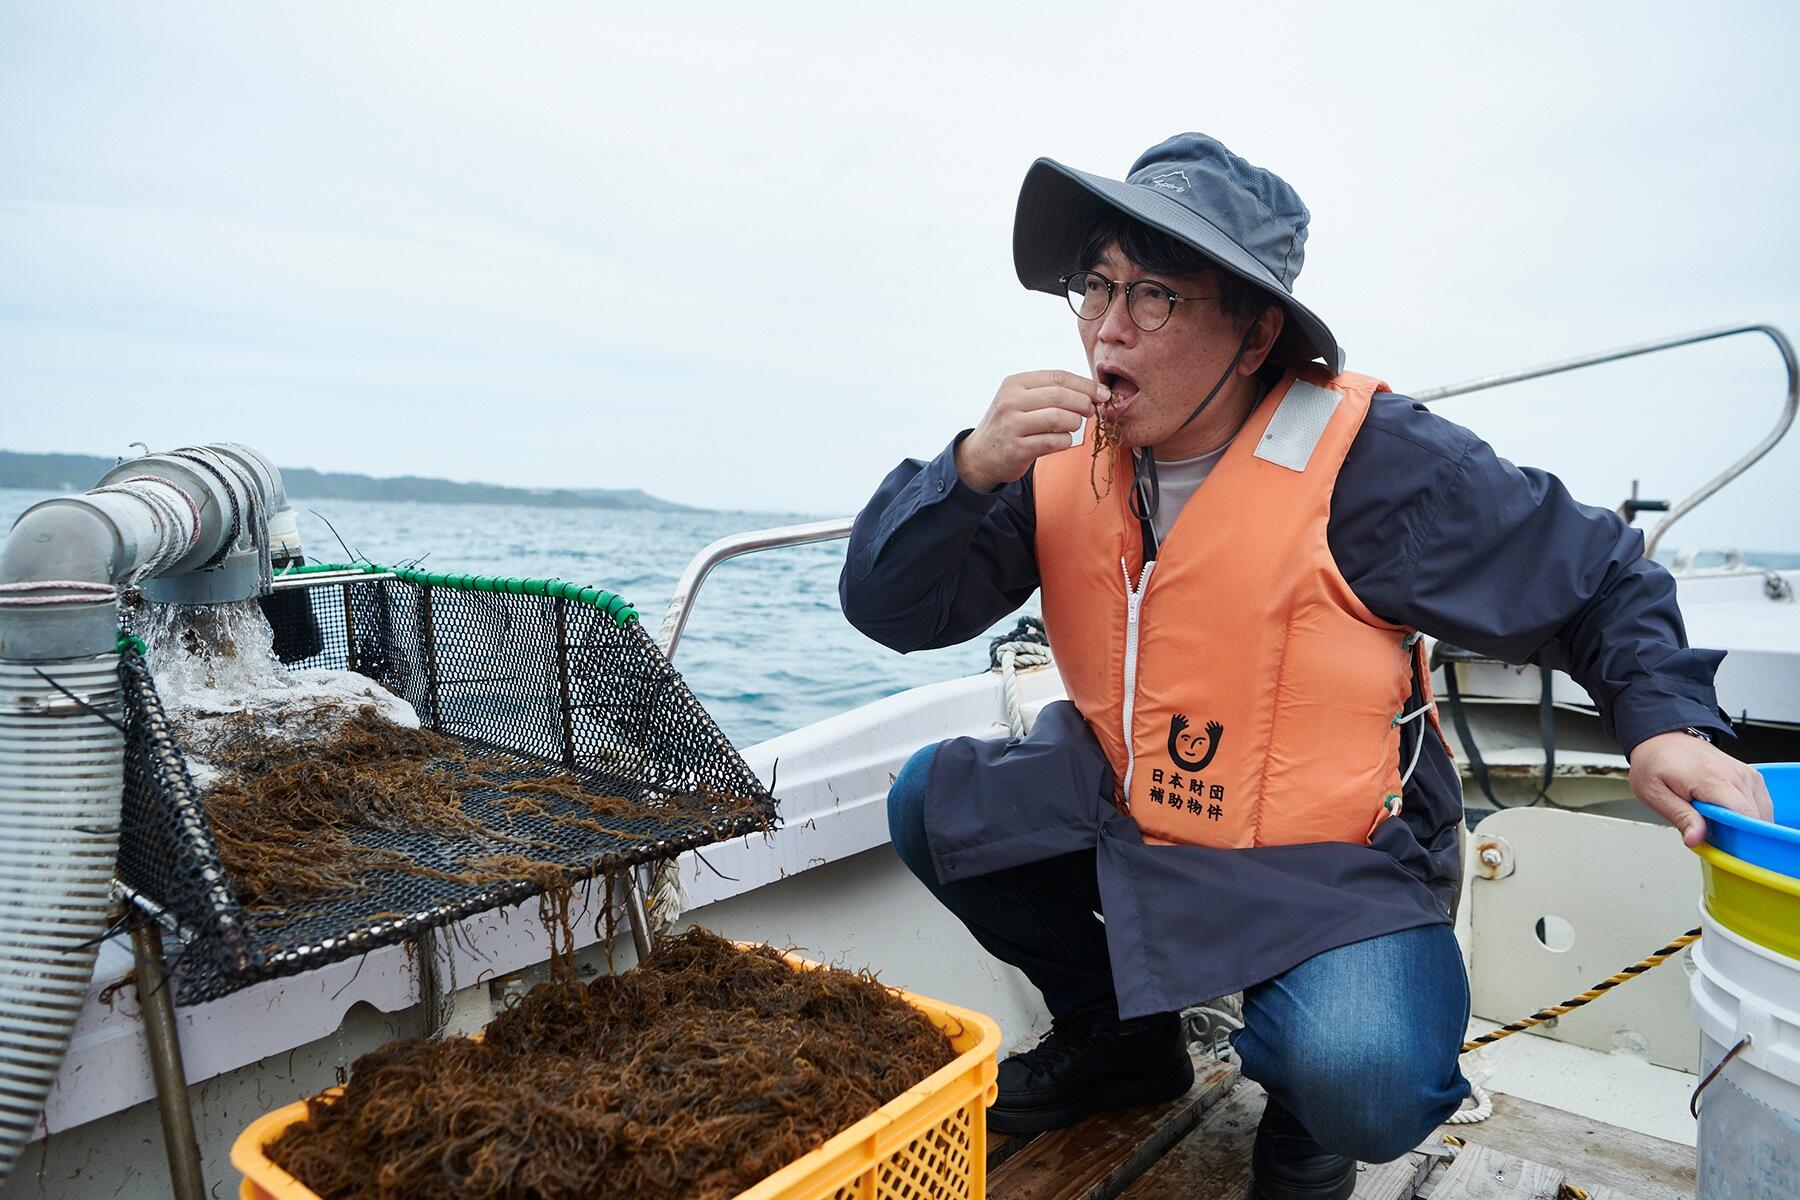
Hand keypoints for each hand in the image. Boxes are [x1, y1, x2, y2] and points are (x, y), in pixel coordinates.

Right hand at [955, 370, 1109, 492]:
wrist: (980, 456)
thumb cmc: (1010, 424)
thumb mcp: (1021, 399)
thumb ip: (1051, 392)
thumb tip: (1094, 391)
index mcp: (1015, 384)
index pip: (1058, 377)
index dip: (1085, 384)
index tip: (1102, 393)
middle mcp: (1011, 402)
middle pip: (1060, 396)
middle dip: (1084, 403)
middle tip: (1091, 411)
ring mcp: (1012, 426)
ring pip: (1060, 418)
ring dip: (1076, 423)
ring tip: (1074, 426)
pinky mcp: (1017, 449)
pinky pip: (1055, 442)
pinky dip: (1066, 441)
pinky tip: (1062, 441)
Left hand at [1628, 731, 1772, 847]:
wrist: (1661, 740)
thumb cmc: (1655, 764)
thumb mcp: (1655, 794)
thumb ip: (1680, 817)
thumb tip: (1695, 838)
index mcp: (1712, 779)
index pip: (1745, 815)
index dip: (1740, 836)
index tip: (1725, 845)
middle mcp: (1735, 774)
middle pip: (1756, 817)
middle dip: (1739, 833)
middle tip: (1711, 832)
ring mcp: (1746, 774)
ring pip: (1762, 813)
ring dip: (1744, 824)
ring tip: (1715, 820)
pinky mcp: (1750, 775)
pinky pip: (1761, 803)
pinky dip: (1748, 814)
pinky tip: (1727, 814)